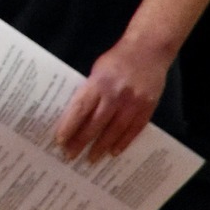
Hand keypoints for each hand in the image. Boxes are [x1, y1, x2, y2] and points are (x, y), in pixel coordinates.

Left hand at [53, 35, 168, 161]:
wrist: (149, 49)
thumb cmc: (117, 59)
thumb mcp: (97, 70)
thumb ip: (90, 90)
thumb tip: (76, 113)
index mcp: (99, 83)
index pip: (80, 109)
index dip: (69, 126)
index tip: (60, 140)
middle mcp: (115, 95)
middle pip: (95, 124)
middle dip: (81, 141)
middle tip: (70, 155)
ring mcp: (133, 103)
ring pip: (114, 131)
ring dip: (101, 147)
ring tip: (91, 159)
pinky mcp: (147, 108)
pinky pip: (134, 130)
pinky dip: (123, 143)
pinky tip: (113, 152)